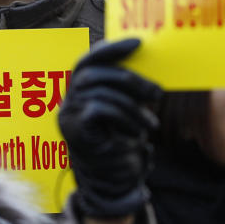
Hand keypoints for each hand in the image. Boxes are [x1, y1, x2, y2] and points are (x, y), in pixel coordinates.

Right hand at [59, 38, 160, 219]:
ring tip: (152, 124)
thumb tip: (148, 69)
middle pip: (95, 74)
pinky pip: (100, 109)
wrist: (111, 180)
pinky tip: (137, 133)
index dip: (111, 49)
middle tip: (157, 93)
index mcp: (78, 88)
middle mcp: (68, 98)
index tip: (138, 43)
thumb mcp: (125, 109)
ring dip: (133, 107)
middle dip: (129, 79)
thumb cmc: (119, 141)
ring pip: (101, 93)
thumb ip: (126, 90)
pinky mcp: (74, 129)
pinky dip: (124, 118)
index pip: (89, 60)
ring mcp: (68, 113)